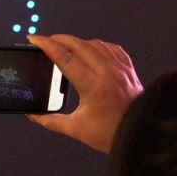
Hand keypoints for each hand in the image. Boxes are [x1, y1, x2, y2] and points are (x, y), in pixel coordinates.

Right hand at [25, 34, 141, 152]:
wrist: (143, 136)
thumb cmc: (113, 134)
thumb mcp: (77, 129)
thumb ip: (51, 121)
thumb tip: (33, 115)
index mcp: (93, 86)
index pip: (64, 57)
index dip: (46, 45)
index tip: (35, 39)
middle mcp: (107, 73)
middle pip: (78, 45)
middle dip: (59, 39)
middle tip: (46, 41)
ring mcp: (120, 69)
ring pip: (95, 44)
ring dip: (78, 42)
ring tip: (66, 45)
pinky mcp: (129, 70)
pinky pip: (113, 48)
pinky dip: (99, 45)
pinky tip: (92, 49)